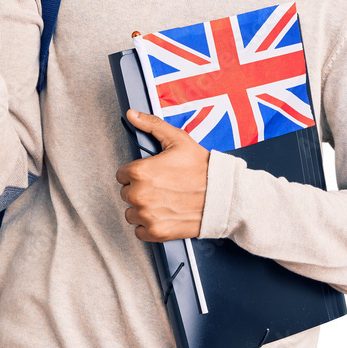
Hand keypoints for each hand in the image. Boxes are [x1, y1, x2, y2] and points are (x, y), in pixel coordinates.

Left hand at [115, 109, 209, 242]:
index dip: (137, 173)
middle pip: (126, 194)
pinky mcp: (156, 232)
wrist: (224, 196)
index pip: (122, 175)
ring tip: (164, 201)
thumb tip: (132, 114)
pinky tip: (164, 215)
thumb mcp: (178, 140)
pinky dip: (149, 226)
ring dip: (143, 209)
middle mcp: (140, 195)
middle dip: (140, 190)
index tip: (151, 174)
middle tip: (162, 187)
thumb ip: (151, 125)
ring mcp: (147, 215)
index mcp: (140, 171)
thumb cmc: (202, 168)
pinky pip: (139, 231)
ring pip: (132, 213)